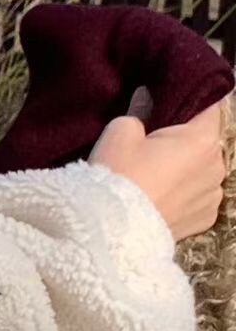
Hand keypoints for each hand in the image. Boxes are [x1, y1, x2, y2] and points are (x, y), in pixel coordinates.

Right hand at [89, 90, 228, 241]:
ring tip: (158, 178)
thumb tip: (147, 99)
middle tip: (154, 147)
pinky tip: (163, 198)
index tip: (168, 109)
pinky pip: (200, 198)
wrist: (113, 231)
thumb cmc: (119, 175)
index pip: (210, 107)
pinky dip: (186, 195)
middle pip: (206, 142)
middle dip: (186, 141)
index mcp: (203, 139)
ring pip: (204, 172)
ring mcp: (214, 197)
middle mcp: (218, 166)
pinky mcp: (206, 220)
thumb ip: (140, 111)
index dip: (189, 104)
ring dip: (188, 170)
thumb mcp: (120, 130)